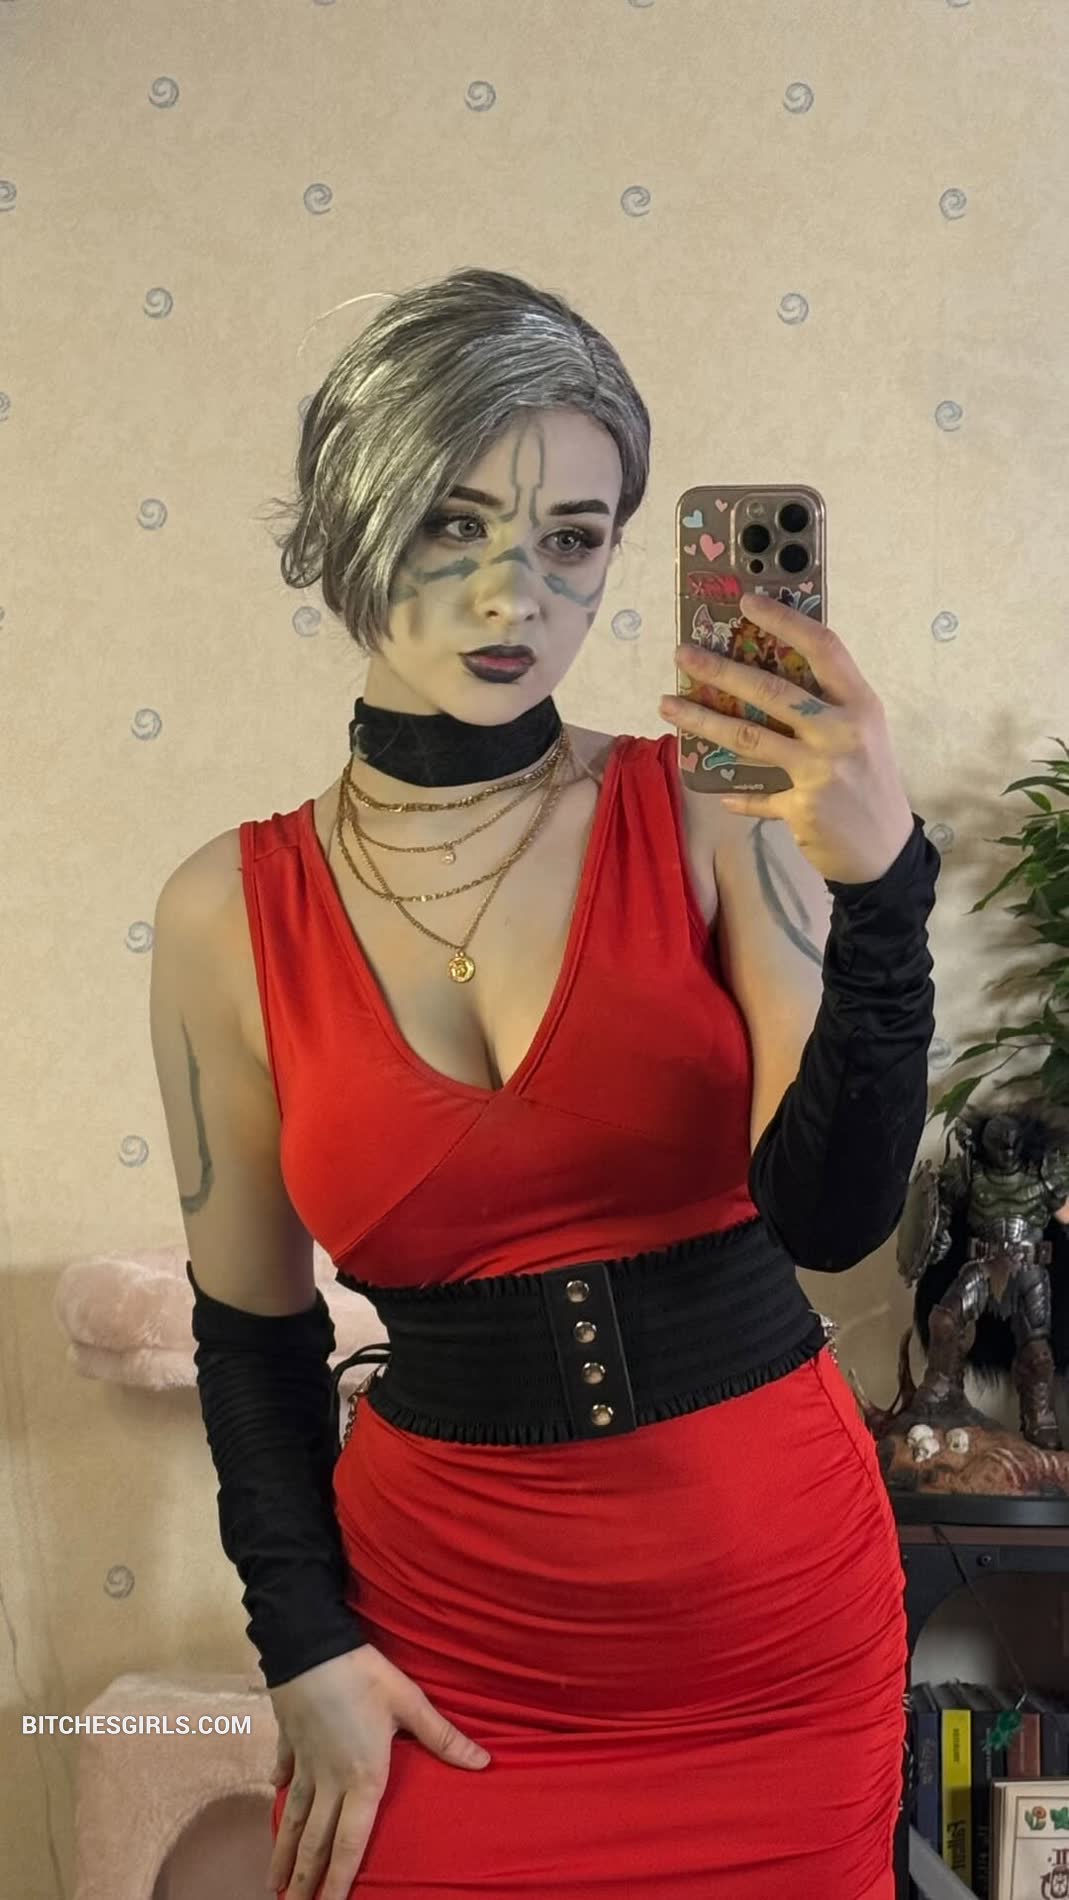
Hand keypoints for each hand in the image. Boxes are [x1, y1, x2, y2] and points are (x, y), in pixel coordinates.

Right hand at [266, 1645, 490, 1897]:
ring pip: (293, 1816)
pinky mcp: (289, 1740)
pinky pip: (284, 1772)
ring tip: (273, 1883)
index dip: (339, 1881)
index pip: (349, 1843)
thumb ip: (443, 1737)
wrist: (309, 1644)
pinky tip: (274, 1799)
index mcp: (362, 1778)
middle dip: (303, 1881)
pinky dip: (279, 1789)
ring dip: (284, 1851)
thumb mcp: (409, 1702)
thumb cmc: (363, 1674)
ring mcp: (304, 1762)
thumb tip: (484, 1762)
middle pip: (314, 1841)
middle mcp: (329, 1780)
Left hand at [659, 591, 914, 883]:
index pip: (823, 648)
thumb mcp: (862, 733)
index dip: (785, 620)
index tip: (748, 601)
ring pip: (749, 738)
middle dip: (722, 669)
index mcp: (860, 704)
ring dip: (703, 720)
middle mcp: (842, 732)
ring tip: (668, 704)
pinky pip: (755, 794)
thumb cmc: (869, 782)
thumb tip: (764, 673)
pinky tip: (717, 791)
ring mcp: (821, 771)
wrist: (886, 851)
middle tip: (683, 653)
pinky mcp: (802, 807)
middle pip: (773, 691)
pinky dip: (735, 793)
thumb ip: (825, 706)